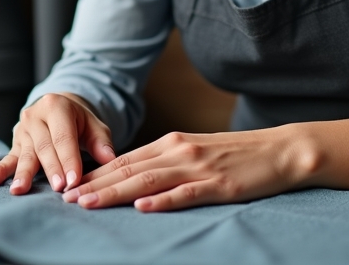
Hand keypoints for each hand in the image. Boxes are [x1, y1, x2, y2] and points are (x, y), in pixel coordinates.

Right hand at [0, 92, 116, 194]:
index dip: (69, 159)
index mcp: (56, 106)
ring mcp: (23, 129)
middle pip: (44, 147)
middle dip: (52, 169)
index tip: (74, 181)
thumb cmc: (79, 121)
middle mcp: (36, 115)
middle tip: (59, 188)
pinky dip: (1, 170)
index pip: (63, 136)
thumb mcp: (94, 125)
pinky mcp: (15, 142)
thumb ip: (101, 142)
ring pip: (25, 154)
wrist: (57, 108)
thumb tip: (109, 160)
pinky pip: (9, 157)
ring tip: (20, 189)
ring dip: (23, 173)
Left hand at [60, 127, 309, 211]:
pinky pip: (185, 194)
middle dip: (95, 185)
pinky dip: (162, 200)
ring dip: (115, 193)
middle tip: (66, 198)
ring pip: (148, 180)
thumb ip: (167, 161)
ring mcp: (198, 168)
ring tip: (89, 204)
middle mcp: (180, 151)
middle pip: (129, 169)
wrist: (281, 150)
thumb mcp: (197, 151)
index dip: (96, 173)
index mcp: (172, 142)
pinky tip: (142, 207)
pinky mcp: (218, 185)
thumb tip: (134, 180)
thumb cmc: (238, 155)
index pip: (125, 159)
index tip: (71, 186)